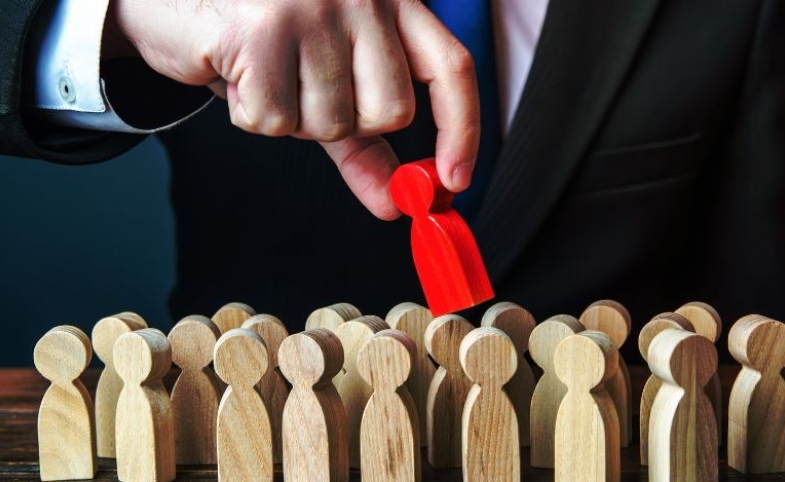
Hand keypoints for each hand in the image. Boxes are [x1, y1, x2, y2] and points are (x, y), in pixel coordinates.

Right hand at [109, 0, 478, 219]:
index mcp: (389, 3)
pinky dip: (250, 113)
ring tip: (262, 73)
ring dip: (290, 117)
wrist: (174, 4)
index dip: (462, 130)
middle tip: (301, 90)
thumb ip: (364, 146)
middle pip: (390, 111)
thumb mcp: (324, 90)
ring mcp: (313, 7)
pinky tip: (236, 73)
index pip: (451, 69)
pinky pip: (274, 119)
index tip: (454, 180)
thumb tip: (398, 202)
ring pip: (329, 121)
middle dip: (342, 123)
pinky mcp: (262, 27)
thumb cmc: (257, 44)